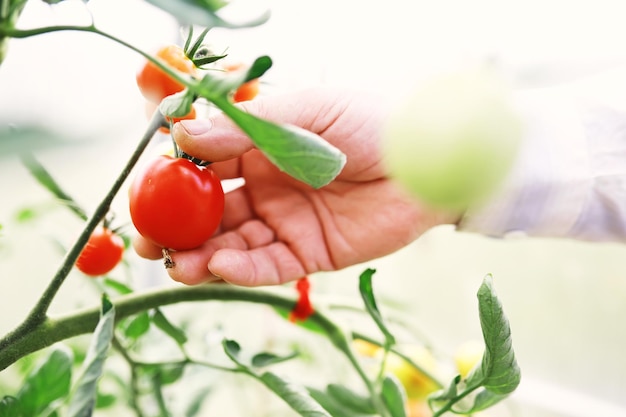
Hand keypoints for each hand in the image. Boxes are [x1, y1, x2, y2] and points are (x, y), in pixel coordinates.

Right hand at [133, 88, 460, 285]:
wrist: (426, 160)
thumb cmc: (369, 121)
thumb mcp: (304, 111)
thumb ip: (244, 125)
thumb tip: (181, 132)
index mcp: (259, 145)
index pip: (202, 164)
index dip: (172, 179)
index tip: (146, 192)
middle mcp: (265, 185)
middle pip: (209, 211)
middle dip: (177, 228)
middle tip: (149, 243)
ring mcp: (285, 221)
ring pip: (231, 243)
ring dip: (201, 255)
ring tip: (175, 264)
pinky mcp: (308, 253)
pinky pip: (266, 265)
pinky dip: (240, 269)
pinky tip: (218, 266)